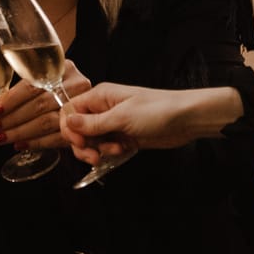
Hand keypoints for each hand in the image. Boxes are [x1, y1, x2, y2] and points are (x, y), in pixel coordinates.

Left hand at [0, 60, 89, 150]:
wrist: (83, 96)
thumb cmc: (52, 88)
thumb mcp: (33, 84)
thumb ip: (11, 92)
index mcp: (61, 67)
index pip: (32, 85)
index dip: (11, 100)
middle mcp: (76, 84)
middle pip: (40, 105)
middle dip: (13, 119)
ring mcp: (82, 106)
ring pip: (48, 122)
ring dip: (21, 133)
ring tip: (3, 138)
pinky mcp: (84, 126)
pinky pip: (58, 137)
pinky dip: (37, 143)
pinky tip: (21, 144)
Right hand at [62, 84, 235, 162]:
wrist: (186, 120)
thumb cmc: (156, 111)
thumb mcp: (121, 117)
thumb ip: (93, 123)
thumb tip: (68, 122)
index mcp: (100, 96)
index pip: (70, 111)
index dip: (71, 129)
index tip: (80, 143)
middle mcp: (103, 109)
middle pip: (78, 130)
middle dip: (84, 145)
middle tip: (95, 157)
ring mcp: (113, 123)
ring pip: (91, 141)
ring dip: (98, 150)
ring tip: (115, 151)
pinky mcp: (123, 136)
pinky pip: (106, 147)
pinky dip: (110, 153)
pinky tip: (123, 152)